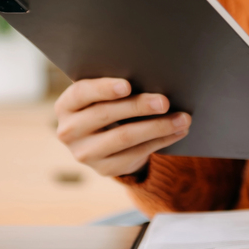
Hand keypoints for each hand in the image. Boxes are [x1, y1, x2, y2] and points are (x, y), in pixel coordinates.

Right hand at [54, 78, 190, 176]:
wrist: (102, 143)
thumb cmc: (107, 107)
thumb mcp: (102, 97)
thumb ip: (116, 88)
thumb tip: (152, 78)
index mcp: (66, 105)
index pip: (82, 93)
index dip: (104, 88)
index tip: (128, 85)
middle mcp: (69, 131)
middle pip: (106, 114)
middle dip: (138, 106)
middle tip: (165, 101)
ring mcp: (85, 153)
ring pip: (125, 137)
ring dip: (158, 126)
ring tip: (182, 118)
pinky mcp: (104, 169)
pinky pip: (137, 153)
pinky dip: (161, 141)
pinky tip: (178, 132)